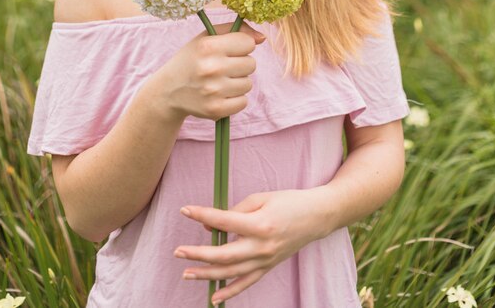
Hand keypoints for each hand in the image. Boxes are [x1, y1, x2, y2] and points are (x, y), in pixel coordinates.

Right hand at [145, 22, 264, 122]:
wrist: (168, 91)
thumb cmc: (192, 59)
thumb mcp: (206, 38)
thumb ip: (235, 31)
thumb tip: (262, 38)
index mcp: (208, 46)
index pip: (248, 43)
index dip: (240, 46)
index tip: (227, 50)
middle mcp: (211, 68)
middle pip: (251, 64)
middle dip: (240, 64)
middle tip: (222, 67)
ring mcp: (213, 91)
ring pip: (248, 84)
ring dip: (237, 82)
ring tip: (219, 81)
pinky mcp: (216, 110)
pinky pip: (243, 102)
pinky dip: (234, 99)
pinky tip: (219, 95)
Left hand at [174, 190, 321, 304]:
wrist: (316, 217)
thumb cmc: (288, 202)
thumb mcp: (261, 198)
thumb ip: (235, 209)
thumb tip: (211, 225)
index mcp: (260, 224)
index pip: (224, 221)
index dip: (202, 215)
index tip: (185, 210)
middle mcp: (262, 246)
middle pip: (224, 255)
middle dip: (198, 254)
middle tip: (178, 251)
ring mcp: (265, 260)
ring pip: (231, 273)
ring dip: (207, 275)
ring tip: (186, 272)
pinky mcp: (269, 267)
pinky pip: (247, 283)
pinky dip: (230, 292)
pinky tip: (214, 297)